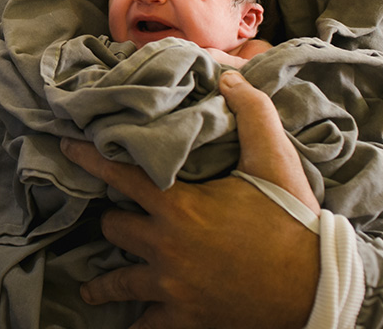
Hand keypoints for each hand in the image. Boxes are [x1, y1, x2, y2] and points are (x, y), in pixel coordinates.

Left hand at [60, 71, 318, 328]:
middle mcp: (165, 246)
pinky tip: (126, 327)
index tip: (64, 145)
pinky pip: (145, 327)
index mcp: (179, 205)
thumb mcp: (275, 163)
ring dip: (104, 282)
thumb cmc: (294, 224)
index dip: (88, 157)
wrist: (318, 289)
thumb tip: (231, 78)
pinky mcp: (185, 320)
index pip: (119, 174)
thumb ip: (253, 115)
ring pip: (118, 280)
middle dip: (112, 222)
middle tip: (110, 222)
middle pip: (114, 229)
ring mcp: (172, 287)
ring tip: (90, 288)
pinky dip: (135, 326)